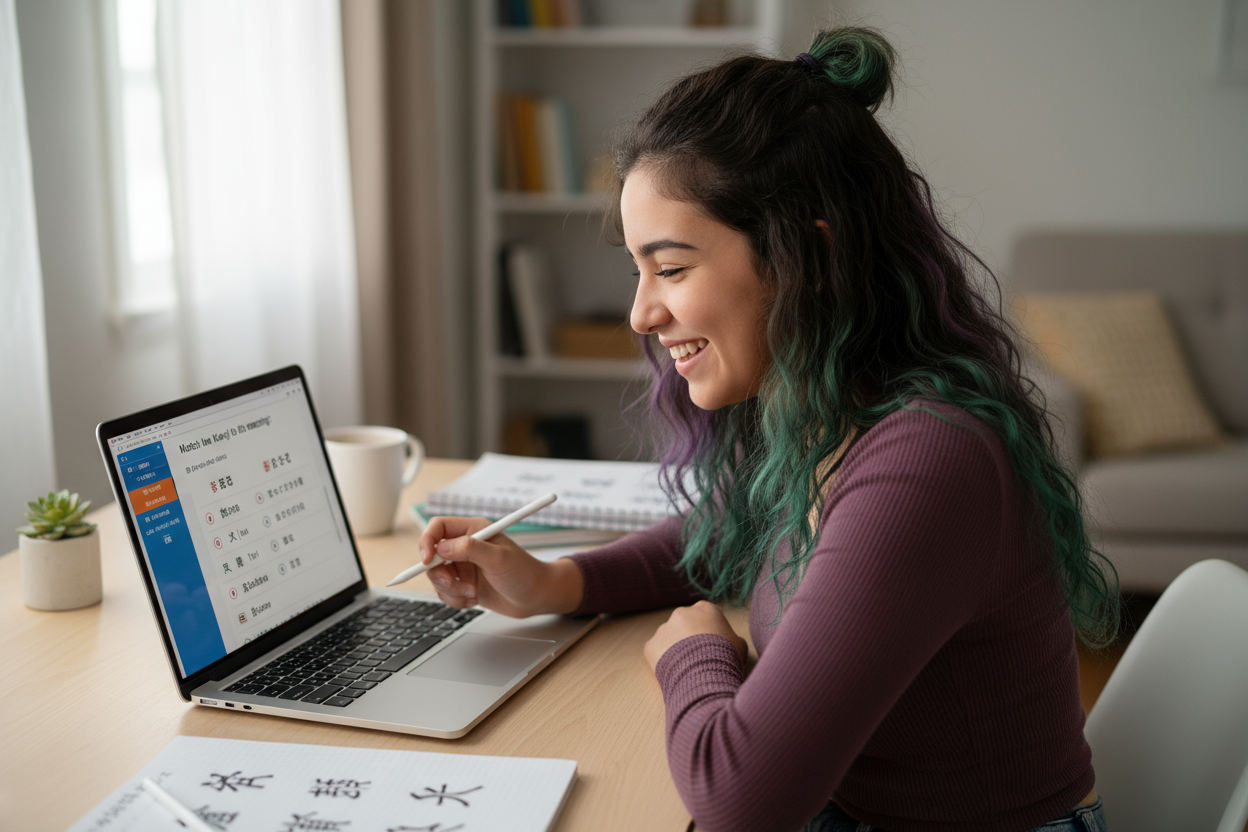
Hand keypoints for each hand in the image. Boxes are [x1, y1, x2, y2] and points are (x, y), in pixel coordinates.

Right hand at [417, 515, 583, 617]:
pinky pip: (445, 592)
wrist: (537, 597)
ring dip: (450, 590)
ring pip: (437, 576)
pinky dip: (455, 599)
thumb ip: (470, 549)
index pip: (438, 527)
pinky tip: (474, 600)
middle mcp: (466, 546)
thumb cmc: (525, 573)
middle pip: (432, 555)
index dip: (427, 541)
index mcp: (474, 530)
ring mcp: (464, 566)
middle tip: (455, 585)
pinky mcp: (464, 584)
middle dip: (439, 574)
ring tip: (472, 593)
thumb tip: (441, 547)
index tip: (426, 560)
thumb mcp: (499, 558)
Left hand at [644, 600, 747, 672]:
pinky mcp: (651, 644)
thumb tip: (730, 641)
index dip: (709, 632)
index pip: (705, 616)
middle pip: (685, 624)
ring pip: (669, 638)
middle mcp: (682, 613)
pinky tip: (675, 672)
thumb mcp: (739, 644)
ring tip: (686, 668)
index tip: (712, 646)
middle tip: (698, 658)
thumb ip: (731, 637)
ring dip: (675, 649)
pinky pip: (657, 652)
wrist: (704, 674)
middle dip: (689, 639)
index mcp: (705, 608)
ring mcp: (664, 628)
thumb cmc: (726, 657)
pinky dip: (663, 661)